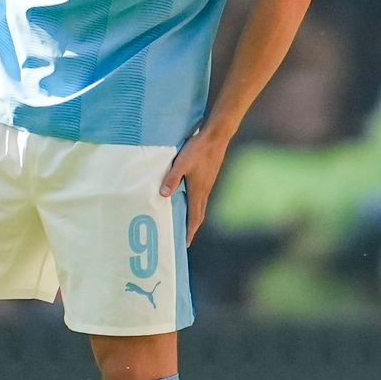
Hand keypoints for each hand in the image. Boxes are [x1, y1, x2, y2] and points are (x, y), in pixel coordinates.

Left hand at [160, 127, 232, 244]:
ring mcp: (208, 183)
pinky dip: (196, 204)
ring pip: (201, 204)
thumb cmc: (198, 149)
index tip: (186, 243)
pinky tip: (189, 199)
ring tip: (186, 222)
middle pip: (199, 214)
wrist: (217, 136)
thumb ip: (172, 178)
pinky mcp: (208, 176)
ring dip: (194, 216)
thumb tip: (164, 195)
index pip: (195, 217)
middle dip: (192, 227)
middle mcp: (205, 190)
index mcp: (198, 191)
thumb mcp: (181, 163)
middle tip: (185, 237)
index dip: (190, 231)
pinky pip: (202, 196)